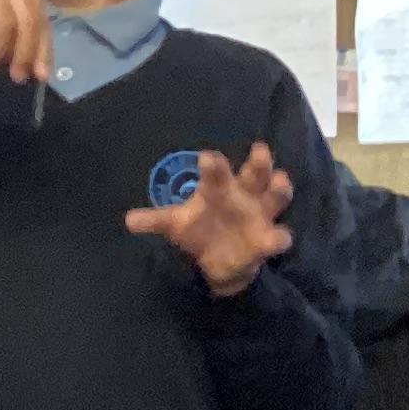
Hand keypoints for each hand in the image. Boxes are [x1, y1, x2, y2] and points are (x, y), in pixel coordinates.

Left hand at [123, 142, 296, 294]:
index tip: (206, 158)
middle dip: (259, 163)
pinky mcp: (267, 238)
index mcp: (219, 187)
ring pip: (276, 196)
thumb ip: (155, 220)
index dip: (213, 164)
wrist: (220, 259)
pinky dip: (279, 237)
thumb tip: (128, 221)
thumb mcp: (176, 224)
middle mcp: (244, 194)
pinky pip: (278, 236)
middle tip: (260, 150)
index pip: (217, 171)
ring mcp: (260, 214)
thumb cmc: (199, 228)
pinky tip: (278, 238)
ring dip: (280, 189)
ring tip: (280, 181)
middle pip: (255, 174)